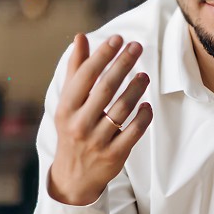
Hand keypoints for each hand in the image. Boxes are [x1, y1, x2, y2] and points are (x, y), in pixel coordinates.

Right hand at [48, 34, 153, 205]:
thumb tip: (80, 37)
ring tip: (144, 75)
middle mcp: (79, 123)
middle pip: (105, 88)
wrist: (73, 176)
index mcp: (66, 108)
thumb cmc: (72, 129)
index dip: (102, 55)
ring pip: (121, 109)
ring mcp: (97, 140)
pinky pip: (133, 131)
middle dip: (122, 64)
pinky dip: (143, 116)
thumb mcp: (68, 102)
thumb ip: (77, 70)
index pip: (85, 75)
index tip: (118, 38)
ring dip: (136, 88)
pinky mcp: (114, 155)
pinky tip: (147, 104)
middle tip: (137, 47)